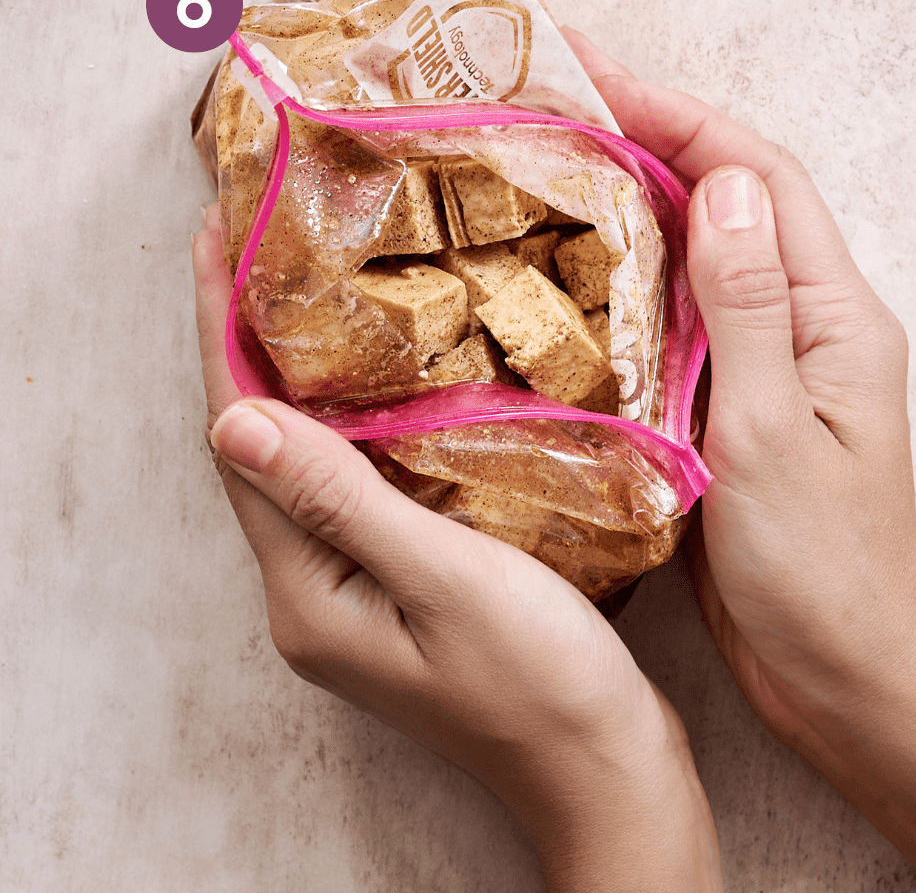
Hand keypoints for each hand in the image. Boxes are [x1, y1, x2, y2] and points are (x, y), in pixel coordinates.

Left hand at [192, 205, 723, 892]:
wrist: (603, 767)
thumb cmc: (540, 681)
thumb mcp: (443, 580)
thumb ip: (340, 500)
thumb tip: (235, 418)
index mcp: (305, 593)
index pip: (241, 443)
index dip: (222, 339)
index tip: (216, 243)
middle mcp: (310, 593)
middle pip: (260, 450)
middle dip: (248, 347)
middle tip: (254, 251)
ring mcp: (350, 594)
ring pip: (304, 465)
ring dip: (294, 379)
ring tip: (299, 292)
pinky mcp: (392, 588)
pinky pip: (349, 487)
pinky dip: (347, 424)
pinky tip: (373, 384)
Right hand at [563, 27, 915, 892]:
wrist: (842, 675)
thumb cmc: (818, 570)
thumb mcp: (775, 434)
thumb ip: (751, 310)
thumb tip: (731, 185)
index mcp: (836, 317)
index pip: (760, 178)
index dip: (680, 116)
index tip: (597, 76)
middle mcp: (809, 325)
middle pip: (733, 202)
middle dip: (653, 140)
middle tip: (560, 107)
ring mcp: (772, 364)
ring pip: (703, 257)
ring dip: (639, 206)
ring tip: (555, 170)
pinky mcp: (737, 404)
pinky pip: (684, 321)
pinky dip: (635, 284)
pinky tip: (577, 278)